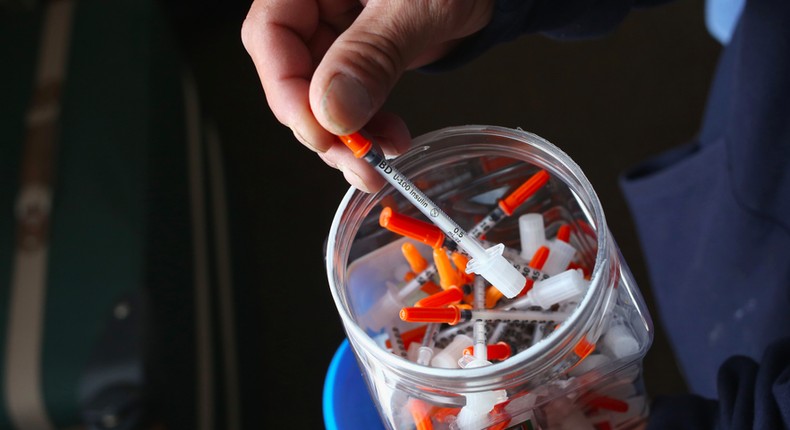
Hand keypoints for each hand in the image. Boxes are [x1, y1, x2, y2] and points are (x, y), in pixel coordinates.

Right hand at [242, 0, 494, 191]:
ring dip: (347, 135)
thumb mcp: (418, 5)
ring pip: (319, 92)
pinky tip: (391, 141)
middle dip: (323, 124)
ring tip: (379, 161)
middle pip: (290, 69)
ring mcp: (337, 26)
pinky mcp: (361, 49)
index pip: (270, 32)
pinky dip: (366, 124)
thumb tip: (333, 111)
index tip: (320, 132)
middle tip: (356, 159)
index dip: (286, 88)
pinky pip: (348, 94)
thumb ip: (372, 53)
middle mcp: (317, 0)